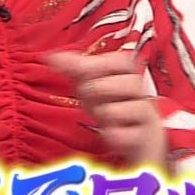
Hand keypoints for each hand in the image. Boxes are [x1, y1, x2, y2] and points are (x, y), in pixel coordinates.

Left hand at [43, 51, 166, 167]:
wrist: (136, 136)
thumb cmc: (111, 104)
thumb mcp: (90, 86)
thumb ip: (73, 69)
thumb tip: (49, 56)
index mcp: (127, 75)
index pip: (122, 60)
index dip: (99, 64)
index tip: (79, 70)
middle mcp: (140, 93)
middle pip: (131, 82)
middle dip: (102, 88)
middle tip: (87, 94)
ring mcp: (145, 116)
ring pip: (135, 107)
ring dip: (109, 111)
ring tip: (100, 116)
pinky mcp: (145, 139)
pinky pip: (134, 135)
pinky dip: (118, 135)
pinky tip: (108, 134)